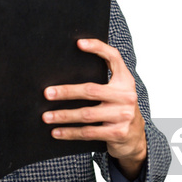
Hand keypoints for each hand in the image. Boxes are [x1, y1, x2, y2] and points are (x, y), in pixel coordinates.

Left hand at [42, 39, 146, 178]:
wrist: (135, 138)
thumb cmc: (118, 109)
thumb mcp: (117, 92)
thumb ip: (103, 80)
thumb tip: (70, 68)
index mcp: (125, 81)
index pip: (114, 58)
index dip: (98, 47)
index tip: (79, 43)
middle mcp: (126, 96)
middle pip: (91, 90)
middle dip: (66, 92)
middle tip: (47, 93)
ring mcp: (123, 116)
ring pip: (86, 114)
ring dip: (63, 116)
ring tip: (46, 116)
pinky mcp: (117, 133)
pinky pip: (88, 132)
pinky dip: (70, 133)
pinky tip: (56, 132)